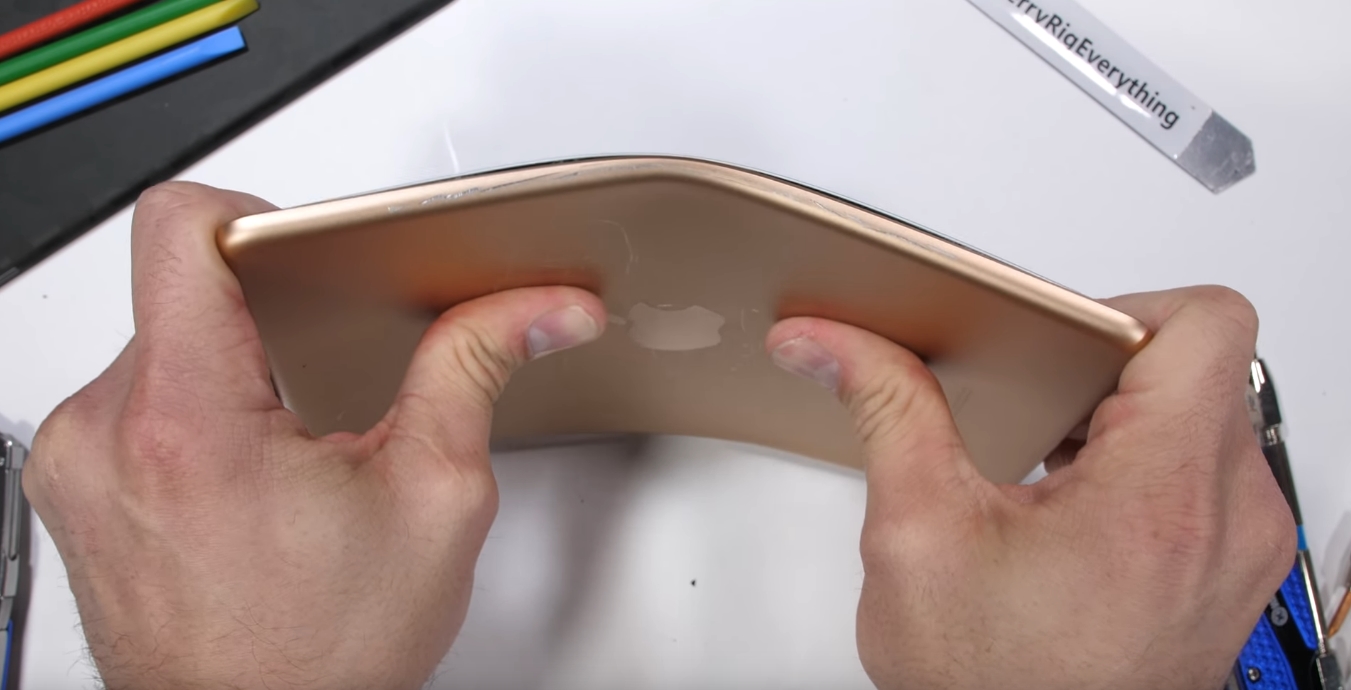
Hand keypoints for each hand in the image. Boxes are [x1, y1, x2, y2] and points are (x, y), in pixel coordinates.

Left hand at [23, 183, 606, 689]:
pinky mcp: (74, 488)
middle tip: (323, 389)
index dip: (255, 213)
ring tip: (287, 451)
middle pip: (183, 289)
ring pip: (160, 344)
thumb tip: (537, 310)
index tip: (301, 248)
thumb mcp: (433, 499)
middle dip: (268, 320)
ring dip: (230, 373)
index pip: (181, 226)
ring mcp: (80, 462)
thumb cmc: (324, 656)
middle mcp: (108, 433)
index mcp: (192, 420)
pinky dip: (194, 415)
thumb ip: (475, 369)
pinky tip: (247, 480)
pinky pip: (131, 400)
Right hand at [766, 287, 1295, 689]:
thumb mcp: (918, 535)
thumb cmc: (994, 689)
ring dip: (1125, 419)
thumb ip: (885, 409)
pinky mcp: (1229, 571)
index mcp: (1162, 494)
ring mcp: (1238, 549)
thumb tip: (830, 342)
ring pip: (1208, 416)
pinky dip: (1145, 466)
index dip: (1123, 306)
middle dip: (1104, 368)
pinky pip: (1210, 474)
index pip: (1204, 322)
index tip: (1056, 339)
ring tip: (1047, 462)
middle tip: (1032, 404)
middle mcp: (1229, 517)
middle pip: (1201, 365)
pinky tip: (1071, 502)